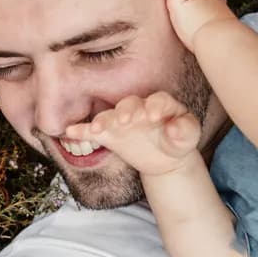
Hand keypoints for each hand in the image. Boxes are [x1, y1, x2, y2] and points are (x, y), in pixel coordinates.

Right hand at [64, 92, 202, 177]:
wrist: (164, 156)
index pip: (158, 100)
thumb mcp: (188, 137)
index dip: (155, 106)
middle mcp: (138, 108)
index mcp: (161, 105)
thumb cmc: (178, 141)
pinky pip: (91, 131)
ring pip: (109, 116)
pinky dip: (81, 131)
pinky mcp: (108, 134)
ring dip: (102, 121)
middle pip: (130, 103)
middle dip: (126, 110)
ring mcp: (121, 120)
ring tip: (97, 129)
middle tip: (124, 120)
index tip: (153, 116)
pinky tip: (70, 132)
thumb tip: (175, 128)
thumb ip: (186, 130)